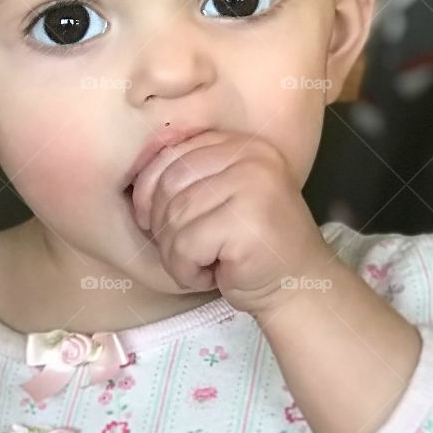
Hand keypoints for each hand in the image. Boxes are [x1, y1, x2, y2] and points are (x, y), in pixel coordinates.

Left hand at [129, 130, 330, 313]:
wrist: (298, 287)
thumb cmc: (251, 248)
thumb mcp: (222, 199)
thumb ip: (191, 179)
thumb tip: (134, 180)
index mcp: (242, 145)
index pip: (173, 154)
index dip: (149, 190)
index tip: (152, 221)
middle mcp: (251, 157)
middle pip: (170, 184)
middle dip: (164, 226)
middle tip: (185, 252)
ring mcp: (253, 186)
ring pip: (175, 218)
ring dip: (176, 254)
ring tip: (202, 265)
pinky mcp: (248, 222)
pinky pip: (186, 245)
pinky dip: (187, 270)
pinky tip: (212, 275)